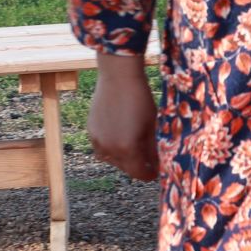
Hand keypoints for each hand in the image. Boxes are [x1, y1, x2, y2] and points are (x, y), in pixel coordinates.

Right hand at [87, 58, 158, 181]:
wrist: (118, 76)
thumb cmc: (140, 99)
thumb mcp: (152, 126)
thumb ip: (154, 149)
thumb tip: (159, 163)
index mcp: (128, 149)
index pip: (139, 174)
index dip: (150, 174)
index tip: (156, 170)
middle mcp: (110, 148)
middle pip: (125, 168)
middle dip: (137, 165)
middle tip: (147, 158)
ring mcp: (97, 140)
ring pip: (111, 159)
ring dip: (122, 158)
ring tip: (132, 147)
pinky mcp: (91, 130)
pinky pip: (101, 148)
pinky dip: (110, 147)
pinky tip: (119, 136)